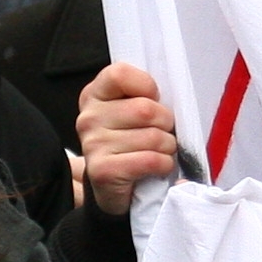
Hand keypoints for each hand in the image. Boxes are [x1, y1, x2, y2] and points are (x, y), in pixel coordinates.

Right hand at [73, 61, 175, 215]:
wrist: (113, 187)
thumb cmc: (131, 144)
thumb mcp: (132, 111)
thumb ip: (143, 96)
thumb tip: (172, 97)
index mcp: (95, 95)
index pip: (120, 74)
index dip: (146, 86)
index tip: (153, 100)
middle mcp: (89, 118)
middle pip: (145, 109)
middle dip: (166, 124)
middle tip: (163, 134)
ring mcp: (93, 145)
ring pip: (153, 137)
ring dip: (167, 147)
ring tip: (159, 152)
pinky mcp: (103, 171)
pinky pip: (150, 160)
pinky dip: (164, 164)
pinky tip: (157, 167)